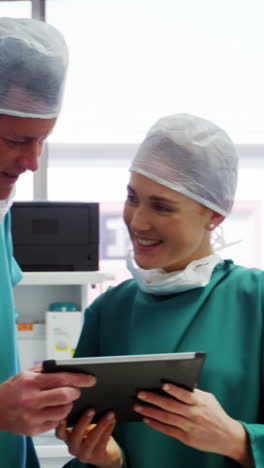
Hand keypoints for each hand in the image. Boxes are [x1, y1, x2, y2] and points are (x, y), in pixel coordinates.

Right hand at [0, 369, 95, 435]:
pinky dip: (60, 416)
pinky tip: (56, 410)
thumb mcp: (26, 374)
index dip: (79, 379)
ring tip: (66, 400)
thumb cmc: (12, 390)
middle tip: (77, 391)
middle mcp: (31, 400)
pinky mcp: (33, 429)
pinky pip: (55, 423)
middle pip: (65, 396)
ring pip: (63, 411)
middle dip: (76, 392)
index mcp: (31, 383)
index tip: (91, 379)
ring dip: (69, 405)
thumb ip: (46, 370)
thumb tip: (68, 367)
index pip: (62, 379)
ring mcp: (32, 416)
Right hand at [56, 409, 122, 467]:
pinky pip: (103, 442)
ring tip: (110, 413)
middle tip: (91, 409)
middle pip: (76, 436)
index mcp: (68, 438)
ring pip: (92, 439)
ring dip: (102, 424)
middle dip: (84, 421)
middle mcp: (74, 448)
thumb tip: (89, 400)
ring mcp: (85, 454)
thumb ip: (82, 417)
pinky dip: (109, 429)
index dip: (60, 427)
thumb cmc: (92, 434)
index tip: (64, 417)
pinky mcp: (98, 456)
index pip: (60, 434)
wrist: (105, 452)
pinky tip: (113, 420)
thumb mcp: (84, 426)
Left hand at [133, 384, 252, 465]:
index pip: (185, 395)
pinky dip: (156, 425)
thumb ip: (194, 393)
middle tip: (140, 394)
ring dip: (150, 412)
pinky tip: (146, 419)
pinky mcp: (187, 438)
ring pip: (166, 418)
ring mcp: (190, 427)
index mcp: (200, 403)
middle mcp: (194, 414)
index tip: (162, 384)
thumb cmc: (215, 414)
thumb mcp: (208, 400)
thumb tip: (177, 383)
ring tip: (138, 406)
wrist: (228, 437)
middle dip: (154, 399)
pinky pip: (168, 430)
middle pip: (171, 406)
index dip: (173, 389)